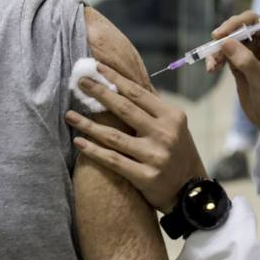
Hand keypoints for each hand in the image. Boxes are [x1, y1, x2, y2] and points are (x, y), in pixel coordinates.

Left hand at [66, 64, 205, 213]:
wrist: (190, 191)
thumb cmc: (178, 153)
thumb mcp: (174, 126)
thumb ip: (153, 107)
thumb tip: (129, 82)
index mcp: (172, 116)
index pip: (138, 93)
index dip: (116, 79)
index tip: (97, 67)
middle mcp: (164, 133)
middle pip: (125, 109)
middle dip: (100, 93)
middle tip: (80, 82)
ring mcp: (155, 155)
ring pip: (114, 136)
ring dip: (88, 124)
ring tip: (69, 115)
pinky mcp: (145, 176)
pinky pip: (113, 160)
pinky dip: (94, 150)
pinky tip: (79, 142)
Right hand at [206, 11, 259, 162]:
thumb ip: (244, 59)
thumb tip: (224, 41)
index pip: (254, 21)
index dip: (235, 24)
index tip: (218, 36)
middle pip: (239, 28)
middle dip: (224, 39)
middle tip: (212, 54)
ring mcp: (254, 49)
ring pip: (230, 40)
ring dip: (217, 51)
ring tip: (212, 66)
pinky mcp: (243, 60)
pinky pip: (226, 52)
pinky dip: (217, 58)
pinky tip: (212, 68)